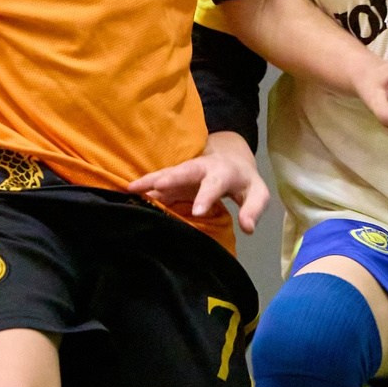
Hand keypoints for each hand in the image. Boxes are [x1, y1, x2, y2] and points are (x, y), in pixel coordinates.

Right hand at [129, 131, 267, 233]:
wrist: (232, 158)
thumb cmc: (244, 182)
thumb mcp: (258, 194)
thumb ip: (253, 209)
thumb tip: (248, 228)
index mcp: (225, 173)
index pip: (216, 183)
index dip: (207, 196)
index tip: (198, 212)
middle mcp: (203, 168)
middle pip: (187, 170)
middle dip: (173, 177)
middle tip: (158, 186)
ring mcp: (187, 171)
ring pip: (169, 173)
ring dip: (151, 180)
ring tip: (132, 188)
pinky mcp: (176, 177)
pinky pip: (159, 181)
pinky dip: (145, 185)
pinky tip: (129, 192)